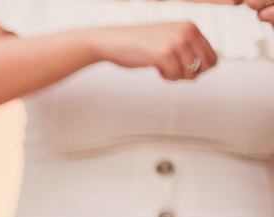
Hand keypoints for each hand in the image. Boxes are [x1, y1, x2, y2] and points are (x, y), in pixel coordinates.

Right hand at [90, 23, 216, 80]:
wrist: (114, 41)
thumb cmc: (139, 45)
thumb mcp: (170, 39)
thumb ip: (188, 48)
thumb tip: (205, 68)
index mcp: (191, 28)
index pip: (213, 56)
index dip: (199, 69)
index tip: (182, 69)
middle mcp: (187, 32)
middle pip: (206, 66)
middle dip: (191, 74)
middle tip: (174, 71)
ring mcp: (176, 42)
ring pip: (192, 73)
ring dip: (177, 77)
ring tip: (164, 70)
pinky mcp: (164, 53)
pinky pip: (175, 76)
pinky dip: (167, 78)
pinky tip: (157, 70)